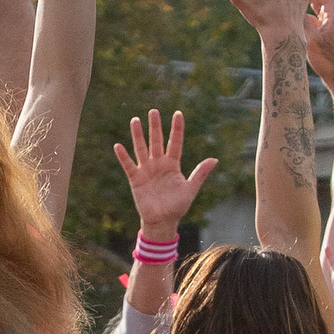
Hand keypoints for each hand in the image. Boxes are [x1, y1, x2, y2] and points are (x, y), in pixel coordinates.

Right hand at [118, 109, 214, 237]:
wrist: (163, 221)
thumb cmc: (177, 206)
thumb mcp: (191, 189)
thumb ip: (200, 173)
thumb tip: (215, 159)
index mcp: (173, 165)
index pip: (175, 142)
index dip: (177, 129)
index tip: (178, 113)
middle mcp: (159, 164)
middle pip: (157, 141)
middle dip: (155, 127)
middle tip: (154, 111)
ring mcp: (146, 170)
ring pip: (142, 149)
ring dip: (138, 135)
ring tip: (135, 120)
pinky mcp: (136, 179)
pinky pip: (129, 165)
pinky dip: (123, 156)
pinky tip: (118, 146)